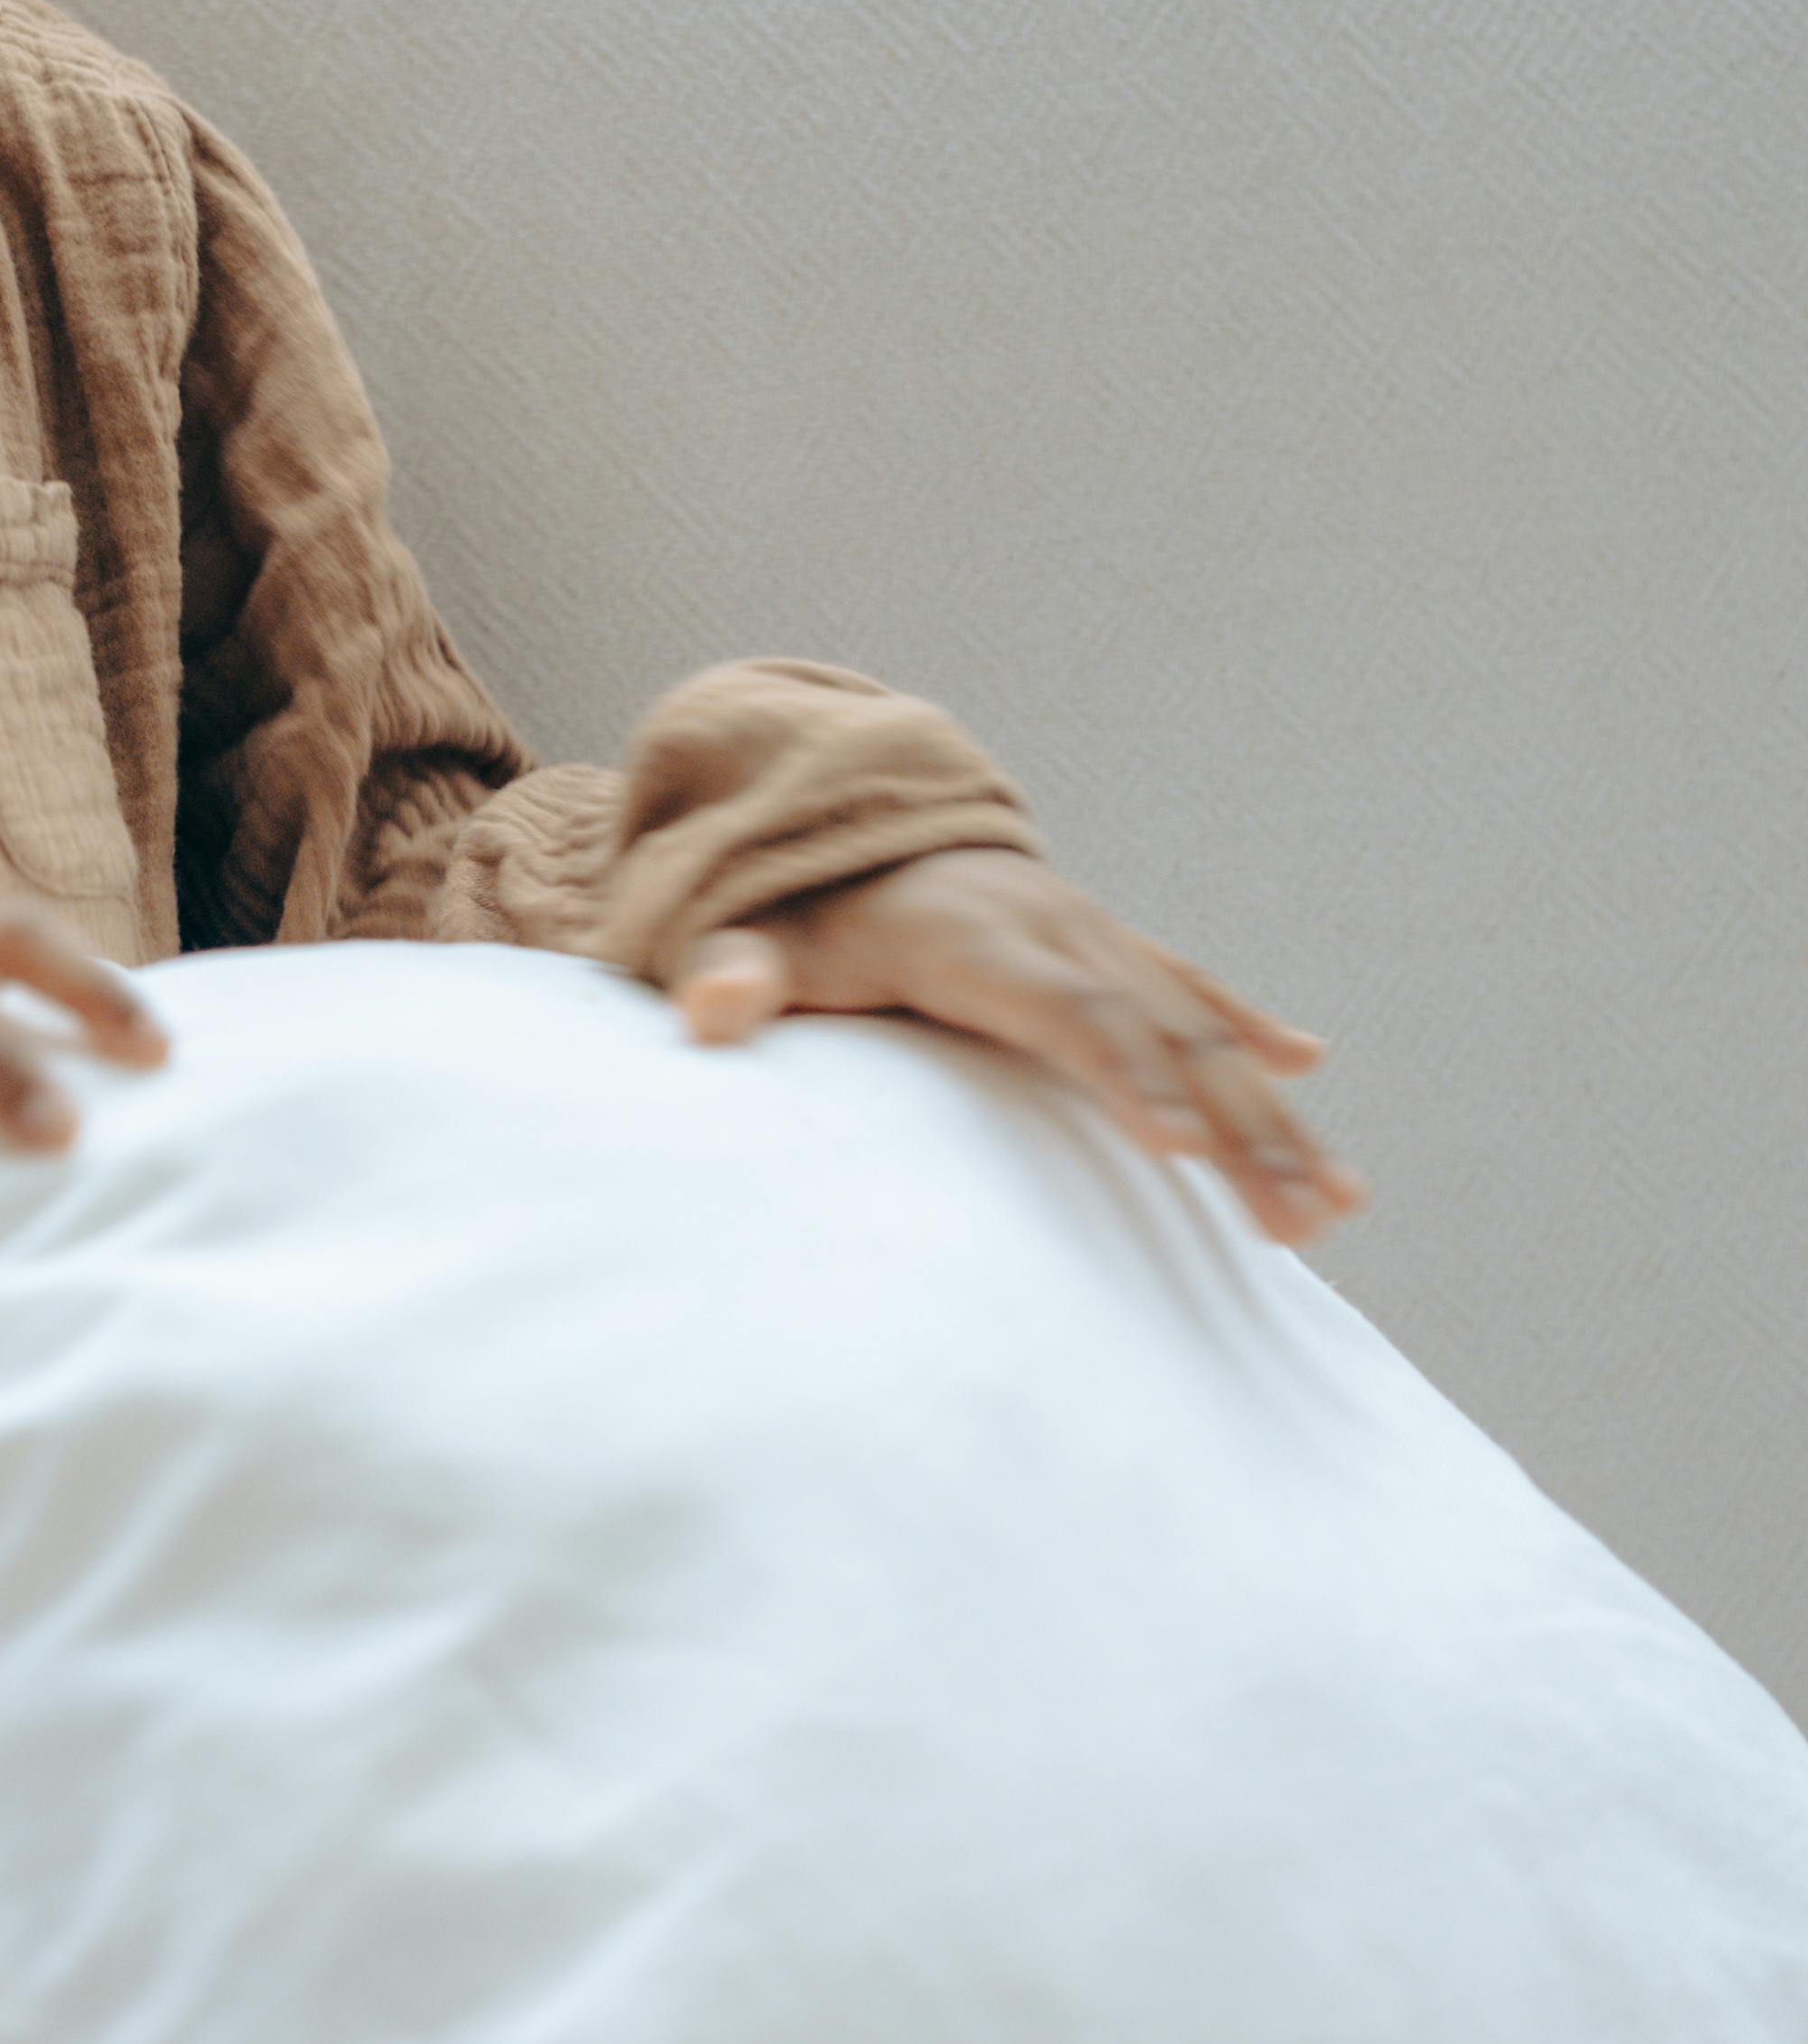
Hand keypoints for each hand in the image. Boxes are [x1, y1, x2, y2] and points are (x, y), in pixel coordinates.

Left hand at [672, 843, 1363, 1244]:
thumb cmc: (796, 906)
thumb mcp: (748, 929)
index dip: (1121, 1068)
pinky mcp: (1114, 946)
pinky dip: (1253, 1033)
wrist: (848, 822)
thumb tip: (708, 1005)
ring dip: (1272, 1115)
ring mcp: (1096, 933)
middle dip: (1236, 1127)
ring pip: (1202, 1025)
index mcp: (971, 934)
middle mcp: (1055, 927)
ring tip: (1334, 1202)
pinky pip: (1195, 991)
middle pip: (1162, 1029)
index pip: (1061, 1005)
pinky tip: (1310, 1069)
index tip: (1177, 1144)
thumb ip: (727, 968)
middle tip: (1292, 1220)